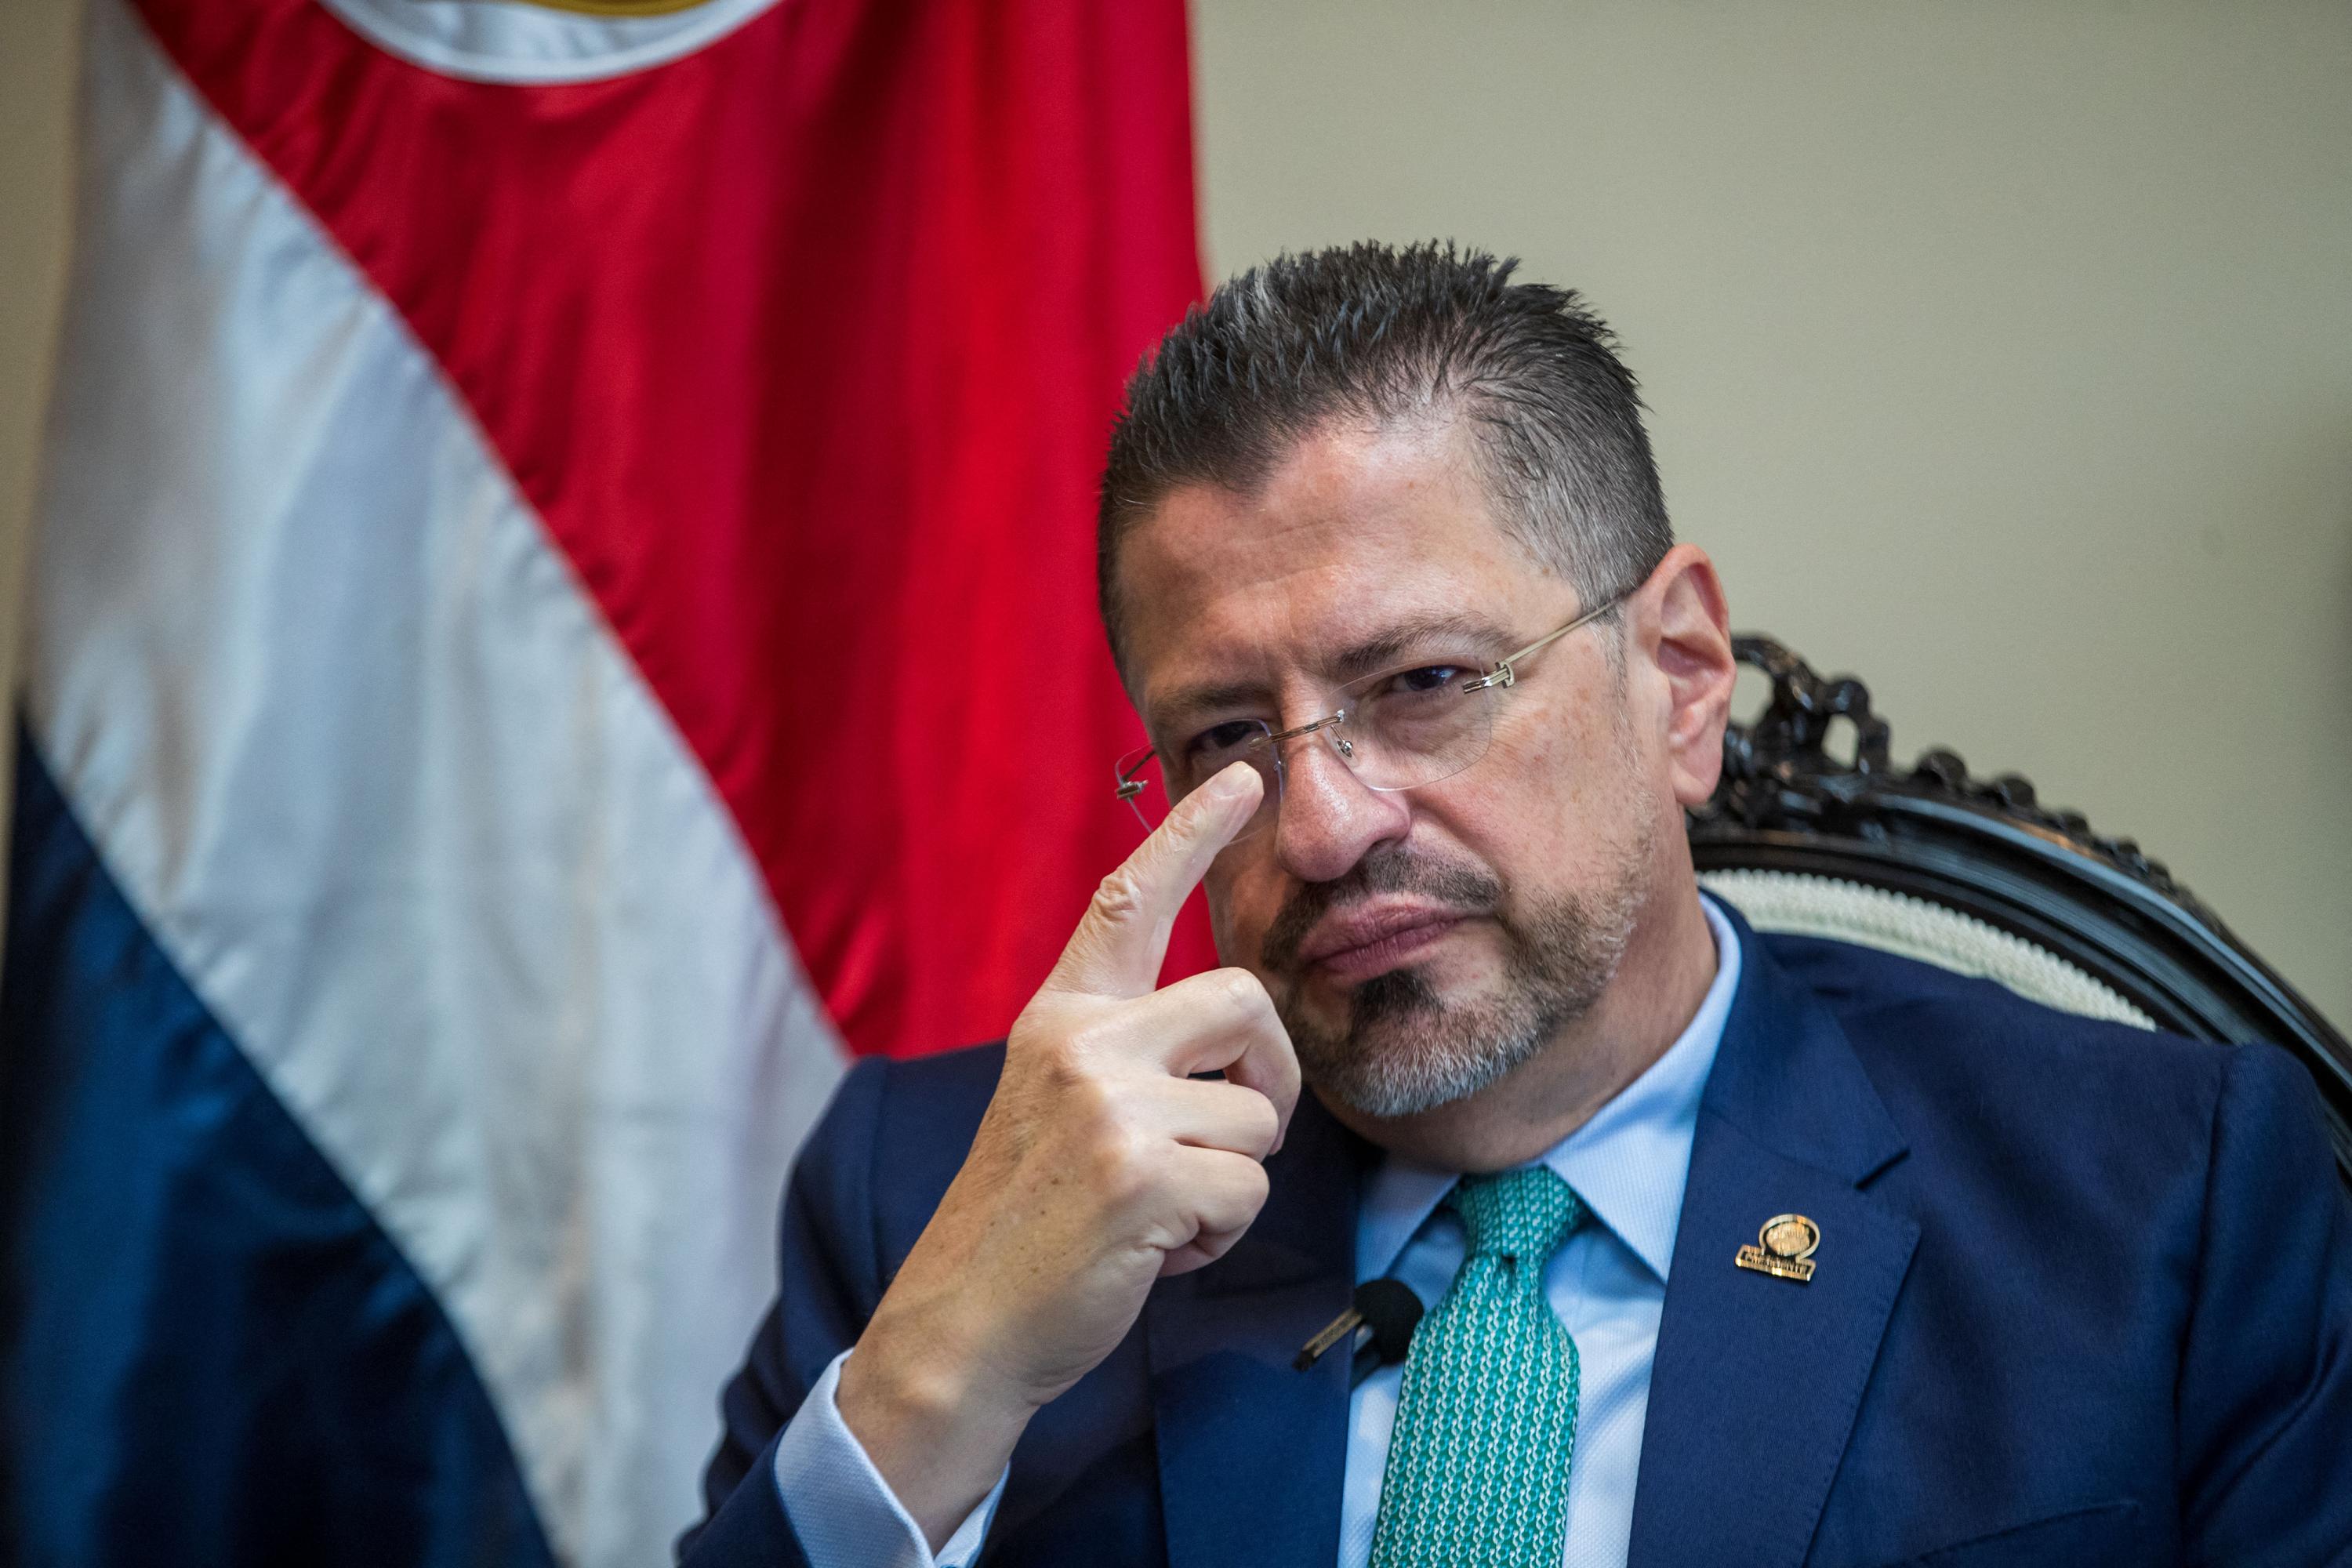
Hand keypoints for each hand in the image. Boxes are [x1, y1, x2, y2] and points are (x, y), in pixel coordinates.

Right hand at [836, 763, 1298, 1546]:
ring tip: (1160, 1212)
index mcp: (1060, 1017)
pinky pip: (1248, 1191)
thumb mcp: (1056, 1104)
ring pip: (1259, 1117)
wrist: (961, 1326)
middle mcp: (1082, 1042)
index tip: (1244, 777)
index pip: (1129, 900)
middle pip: (1246, 1002)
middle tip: (1232, 1136)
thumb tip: (1234, 1040)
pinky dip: (1219, 1235)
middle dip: (1270, 1077)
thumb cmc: (1027, 1221)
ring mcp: (1109, 1105)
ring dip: (1232, 1179)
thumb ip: (1125, 1052)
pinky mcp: (1141, 1173)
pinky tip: (1156, 1251)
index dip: (1190, 830)